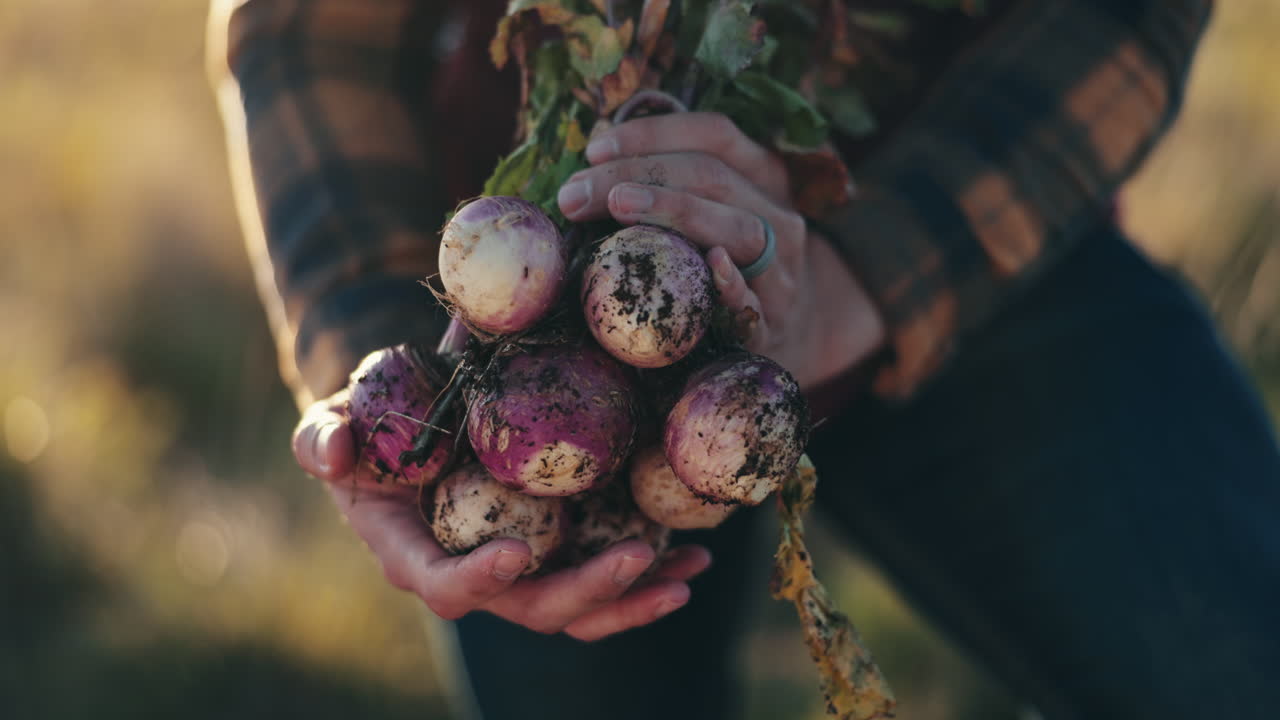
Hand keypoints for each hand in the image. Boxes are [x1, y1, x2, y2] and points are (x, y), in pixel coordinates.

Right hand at [291, 390, 710, 641]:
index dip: (478, 578)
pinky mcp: (554, 553)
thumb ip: (323, 437)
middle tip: (639, 557)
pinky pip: (599, 578)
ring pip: (576, 609)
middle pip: (529, 607)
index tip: (517, 554)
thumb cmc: (365, 425)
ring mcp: (517, 569)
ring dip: (633, 598)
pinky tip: (692, 560)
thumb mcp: (334, 419)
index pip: (444, 584)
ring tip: (687, 575)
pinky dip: (646, 578)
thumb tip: (332, 453)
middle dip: (586, 590)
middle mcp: (470, 573)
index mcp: (412, 552)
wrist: (406, 429)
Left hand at [558, 112, 884, 389]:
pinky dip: (731, 283)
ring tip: (619, 209)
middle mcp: (779, 214)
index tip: (593, 150)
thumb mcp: (709, 210)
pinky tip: (706, 266)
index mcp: (762, 173)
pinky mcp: (773, 322)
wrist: (778, 325)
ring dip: (676, 211)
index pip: (714, 134)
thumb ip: (664, 184)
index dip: (653, 134)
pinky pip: (754, 300)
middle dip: (639, 174)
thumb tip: (582, 176)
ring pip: (741, 228)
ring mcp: (782, 269)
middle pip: (714, 176)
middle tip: (578, 193)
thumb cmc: (720, 258)